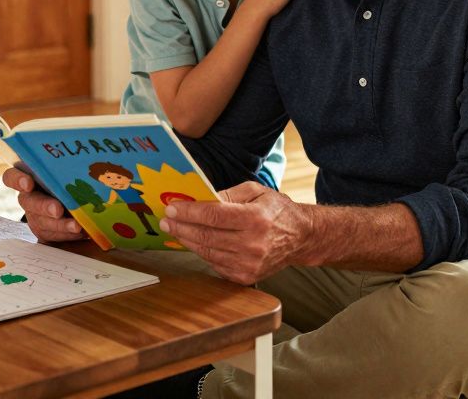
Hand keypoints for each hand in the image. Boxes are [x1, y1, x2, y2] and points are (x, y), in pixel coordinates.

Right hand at [1, 166, 86, 242]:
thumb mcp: (67, 167)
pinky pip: (53, 235)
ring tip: (76, 225)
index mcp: (30, 175)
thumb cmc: (68, 177)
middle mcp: (29, 196)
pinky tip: (81, 230)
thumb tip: (90, 149)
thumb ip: (71, 159)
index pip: (12, 176)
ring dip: (60, 224)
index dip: (17, 180)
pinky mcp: (44, 231)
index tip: (28, 184)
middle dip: (44, 206)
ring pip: (42, 221)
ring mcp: (35, 215)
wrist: (73, 200)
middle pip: (28, 201)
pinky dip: (68, 233)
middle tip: (58, 210)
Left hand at [160, 182, 310, 283]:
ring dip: (188, 240)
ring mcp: (249, 264)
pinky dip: (203, 252)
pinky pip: (215, 264)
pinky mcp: (246, 277)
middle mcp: (253, 244)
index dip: (189, 212)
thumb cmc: (276, 211)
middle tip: (167, 219)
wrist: (301, 238)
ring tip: (176, 229)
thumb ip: (228, 194)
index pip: (214, 216)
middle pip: (207, 236)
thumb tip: (200, 198)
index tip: (172, 208)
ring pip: (207, 252)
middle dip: (182, 227)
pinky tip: (195, 242)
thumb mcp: (256, 191)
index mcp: (255, 219)